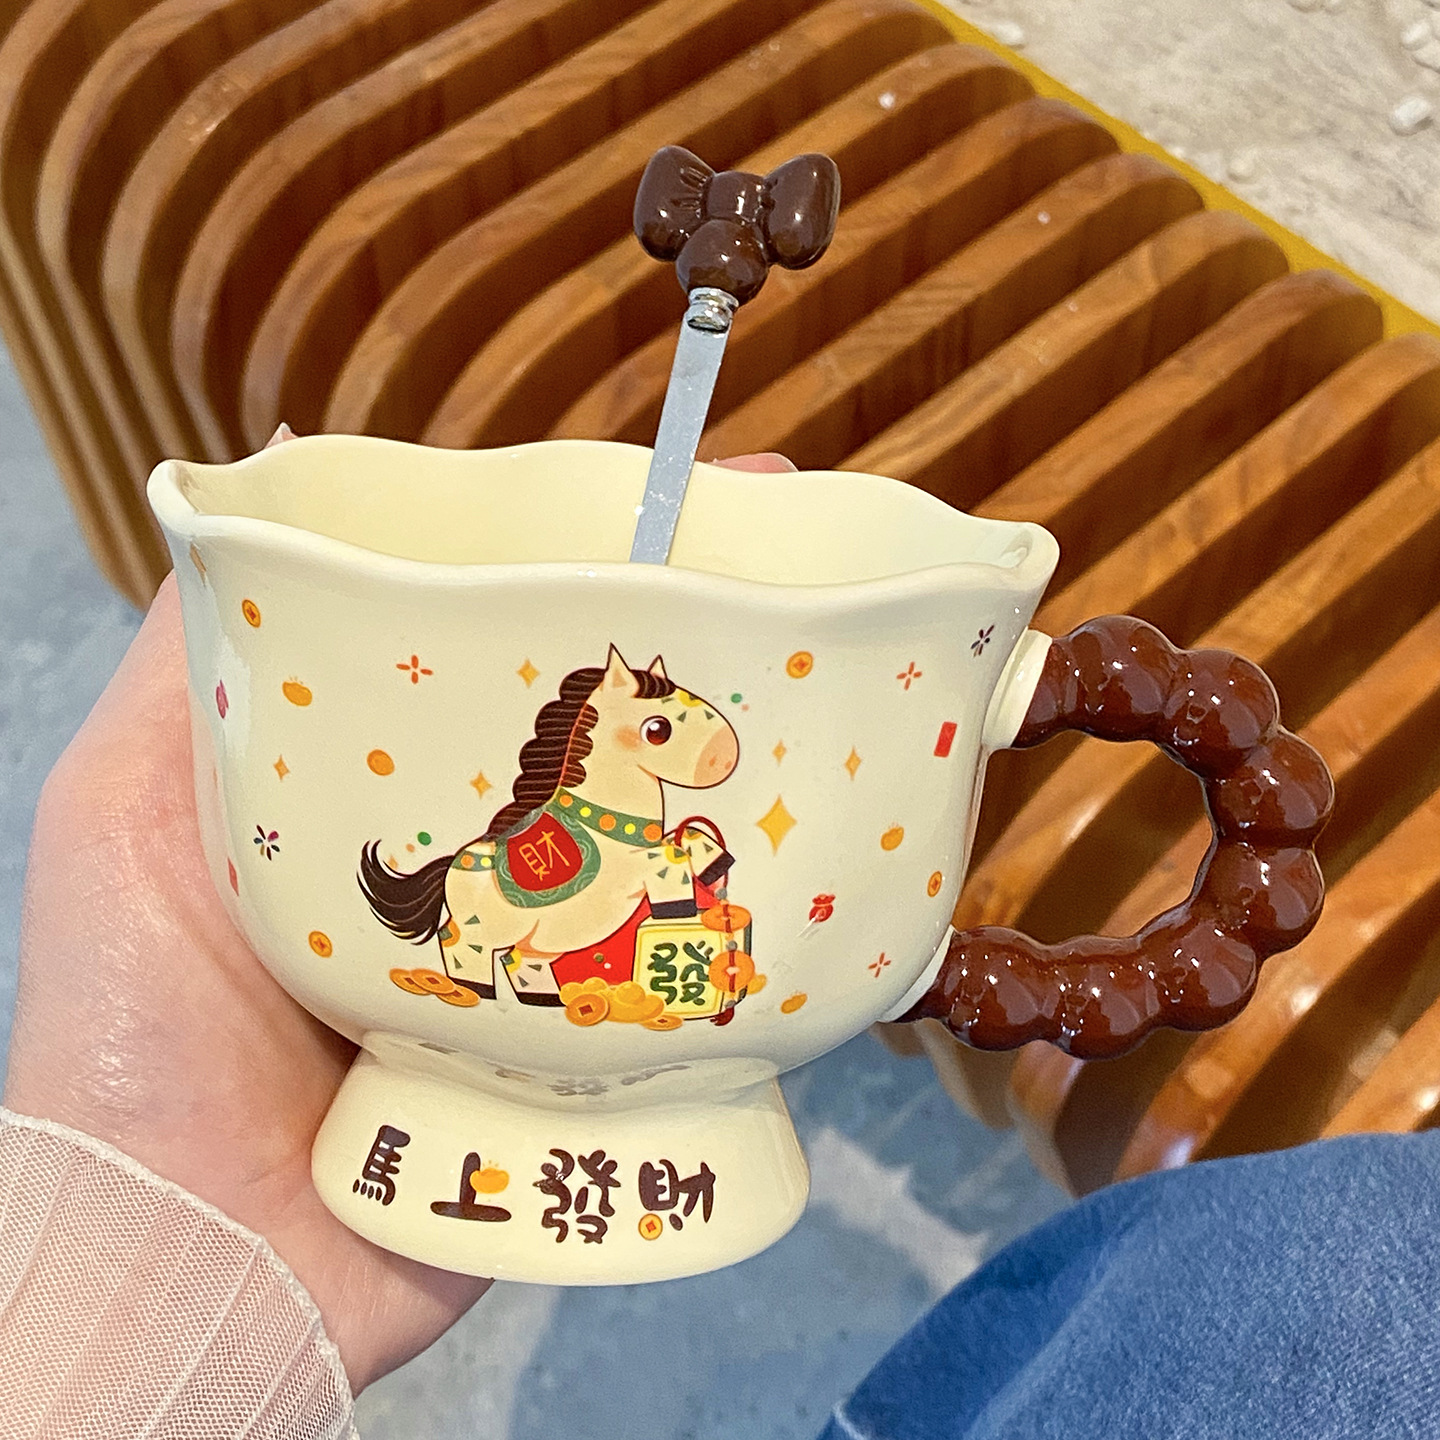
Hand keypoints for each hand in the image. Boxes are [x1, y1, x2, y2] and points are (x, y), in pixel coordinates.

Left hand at [4, 440, 793, 1391]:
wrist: (186, 1254)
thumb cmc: (132, 1023)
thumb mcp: (123, 802)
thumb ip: (185, 665)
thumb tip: (247, 501)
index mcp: (400, 792)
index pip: (511, 653)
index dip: (594, 574)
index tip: (693, 507)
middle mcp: (488, 866)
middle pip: (613, 748)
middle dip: (706, 666)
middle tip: (801, 604)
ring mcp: (546, 963)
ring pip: (666, 859)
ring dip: (744, 797)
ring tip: (829, 724)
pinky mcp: (587, 1065)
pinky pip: (682, 989)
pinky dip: (745, 938)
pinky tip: (811, 877)